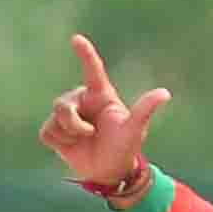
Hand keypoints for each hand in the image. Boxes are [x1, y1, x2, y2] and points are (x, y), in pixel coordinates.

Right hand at [36, 33, 169, 186]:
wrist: (109, 172)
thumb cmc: (123, 147)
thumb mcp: (134, 130)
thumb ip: (145, 110)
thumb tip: (165, 93)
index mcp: (100, 94)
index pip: (92, 70)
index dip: (85, 54)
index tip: (77, 39)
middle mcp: (82, 100)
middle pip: (63, 104)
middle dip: (75, 124)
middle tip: (91, 134)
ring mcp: (67, 114)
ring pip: (55, 118)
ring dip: (70, 135)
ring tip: (84, 140)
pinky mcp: (55, 130)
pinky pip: (46, 132)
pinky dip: (59, 142)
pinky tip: (72, 145)